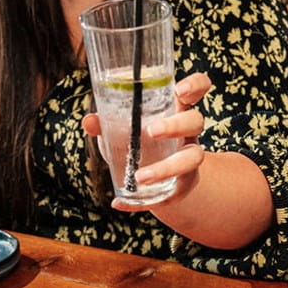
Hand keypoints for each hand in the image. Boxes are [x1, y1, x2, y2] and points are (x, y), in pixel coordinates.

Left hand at [83, 72, 211, 210]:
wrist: (157, 176)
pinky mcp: (182, 185)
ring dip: (166, 168)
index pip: (198, 88)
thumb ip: (107, 123)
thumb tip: (90, 121)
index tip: (179, 90)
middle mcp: (188, 132)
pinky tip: (120, 202)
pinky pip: (168, 193)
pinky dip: (141, 201)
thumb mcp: (123, 129)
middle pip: (195, 121)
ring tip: (140, 177)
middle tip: (152, 131)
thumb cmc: (141, 141)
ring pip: (192, 158)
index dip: (195, 85)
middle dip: (176, 125)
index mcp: (177, 109)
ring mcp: (189, 157)